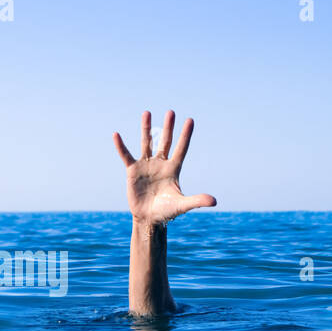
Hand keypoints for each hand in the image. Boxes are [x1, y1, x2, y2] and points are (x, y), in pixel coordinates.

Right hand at [113, 110, 216, 224]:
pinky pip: (126, 155)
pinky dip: (121, 146)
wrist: (149, 218)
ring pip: (147, 143)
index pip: (181, 148)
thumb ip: (197, 201)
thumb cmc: (167, 211)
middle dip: (168, 127)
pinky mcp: (133, 170)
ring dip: (146, 128)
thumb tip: (214, 201)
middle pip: (165, 142)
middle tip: (171, 112)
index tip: (190, 120)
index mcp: (173, 169)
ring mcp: (146, 165)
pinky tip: (116, 135)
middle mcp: (161, 164)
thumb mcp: (183, 205)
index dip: (185, 135)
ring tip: (147, 112)